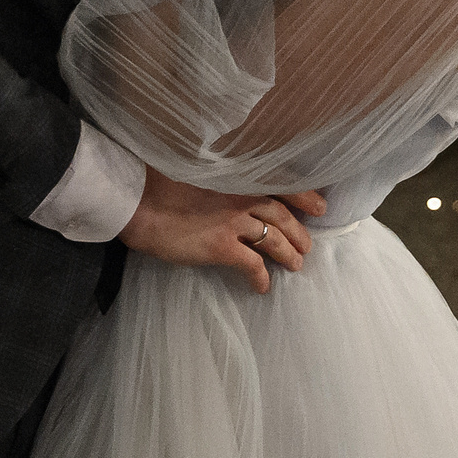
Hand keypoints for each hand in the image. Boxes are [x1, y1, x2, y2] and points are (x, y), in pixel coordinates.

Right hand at [118, 168, 322, 293]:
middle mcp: (241, 197)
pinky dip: (261, 277)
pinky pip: (252, 265)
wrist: (137, 202)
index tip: (320, 207)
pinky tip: (263, 286)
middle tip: (307, 246)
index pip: (282, 185)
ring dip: (288, 254)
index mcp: (237, 177)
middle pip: (283, 216)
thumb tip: (227, 188)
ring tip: (296, 265)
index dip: (305, 197)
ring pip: (274, 240)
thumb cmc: (157, 183)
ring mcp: (233, 222)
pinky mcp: (222, 247)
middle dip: (299, 232)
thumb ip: (220, 178)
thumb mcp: (196, 170)